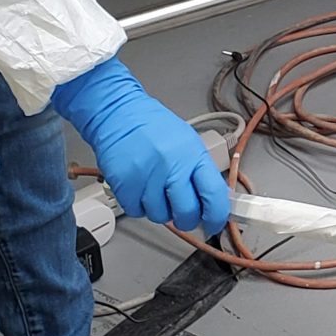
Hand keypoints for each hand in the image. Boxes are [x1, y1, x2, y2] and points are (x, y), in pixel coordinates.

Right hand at [53, 60, 228, 236]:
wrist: (118, 112)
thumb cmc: (153, 126)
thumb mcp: (188, 142)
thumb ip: (201, 172)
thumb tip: (214, 200)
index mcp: (193, 155)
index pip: (214, 195)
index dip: (217, 216)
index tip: (214, 223)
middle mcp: (171, 167)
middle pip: (187, 213)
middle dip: (187, 219)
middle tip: (183, 212)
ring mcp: (147, 177)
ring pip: (160, 216)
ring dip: (160, 210)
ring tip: (156, 190)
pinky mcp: (124, 184)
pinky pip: (137, 211)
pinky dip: (139, 205)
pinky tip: (140, 188)